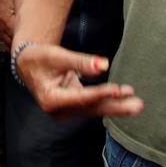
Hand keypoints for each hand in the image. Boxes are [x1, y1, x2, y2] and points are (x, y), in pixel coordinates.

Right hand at [14, 43, 142, 119]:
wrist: (28, 64)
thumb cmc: (39, 58)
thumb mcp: (57, 56)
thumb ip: (80, 61)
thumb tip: (103, 65)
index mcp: (50, 99)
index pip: (80, 98)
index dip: (100, 94)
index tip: (118, 89)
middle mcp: (58, 110)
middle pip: (91, 108)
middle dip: (115, 107)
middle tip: (138, 105)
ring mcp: (66, 111)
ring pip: (95, 108)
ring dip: (116, 105)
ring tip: (137, 103)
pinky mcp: (73, 107)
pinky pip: (94, 105)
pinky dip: (109, 100)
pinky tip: (125, 95)